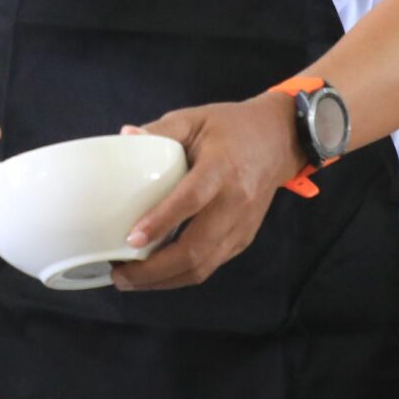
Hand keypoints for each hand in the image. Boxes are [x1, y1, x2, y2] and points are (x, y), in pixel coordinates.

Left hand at [110, 93, 303, 292]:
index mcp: (221, 168)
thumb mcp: (195, 118)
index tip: (131, 240)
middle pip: (195, 248)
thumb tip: (124, 136)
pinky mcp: (243, 239)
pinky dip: (180, 275)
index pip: (192, 200)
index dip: (161, 222)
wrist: (279, 140)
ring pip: (202, 266)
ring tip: (130, 280)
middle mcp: (235, 202)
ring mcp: (241, 226)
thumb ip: (160, 129)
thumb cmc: (231, 127)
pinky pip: (210, 266)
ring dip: (164, 279)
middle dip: (154, 269)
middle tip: (118, 273)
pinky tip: (156, 273)